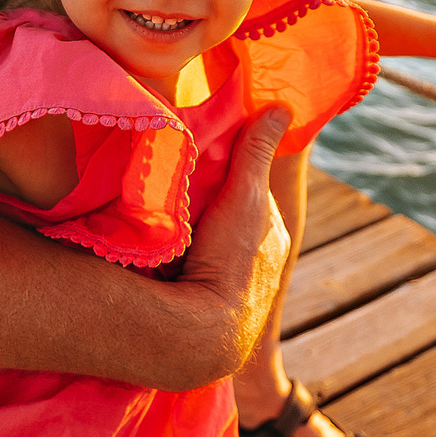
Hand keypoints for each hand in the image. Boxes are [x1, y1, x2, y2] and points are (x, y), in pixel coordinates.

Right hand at [165, 107, 292, 382]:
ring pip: (207, 245)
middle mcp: (257, 263)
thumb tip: (282, 105)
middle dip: (206, 203)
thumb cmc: (233, 259)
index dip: (228, 173)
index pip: (249, 192)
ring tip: (156, 214)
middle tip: (172, 182)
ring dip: (187, 232)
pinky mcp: (202, 307)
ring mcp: (231, 289)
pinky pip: (189, 271)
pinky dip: (175, 259)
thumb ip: (257, 151)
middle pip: (227, 218)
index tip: (201, 158)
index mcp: (271, 236)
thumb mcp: (246, 194)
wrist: (204, 331)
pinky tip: (154, 251)